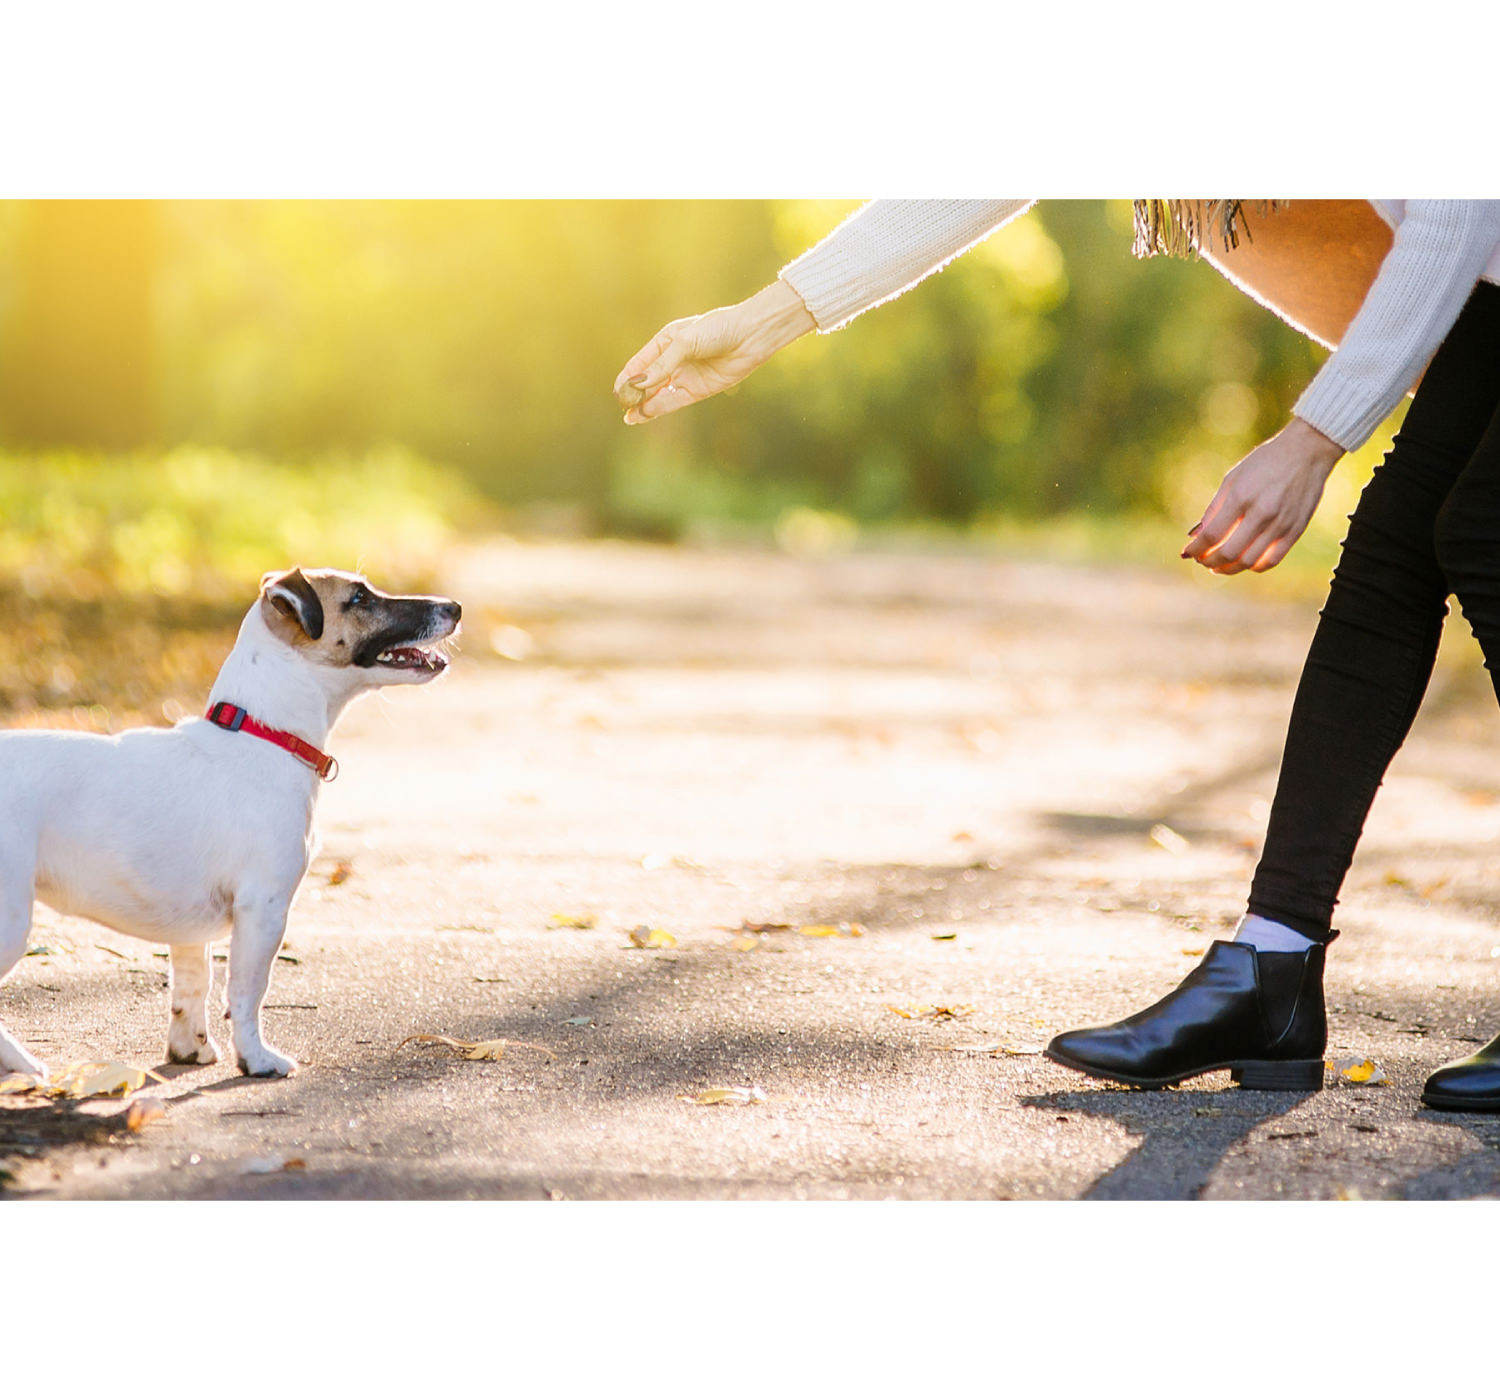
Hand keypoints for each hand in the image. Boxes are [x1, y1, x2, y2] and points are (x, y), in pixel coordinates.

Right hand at [613, 280, 814, 423]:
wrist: (750, 335)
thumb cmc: (718, 329)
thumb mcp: (684, 343)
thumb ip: (661, 365)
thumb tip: (637, 384)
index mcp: (666, 341)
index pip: (640, 363)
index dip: (627, 378)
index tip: (617, 391)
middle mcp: (674, 360)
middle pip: (648, 382)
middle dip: (634, 395)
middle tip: (622, 407)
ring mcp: (686, 376)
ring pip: (659, 394)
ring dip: (644, 405)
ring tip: (630, 416)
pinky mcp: (699, 390)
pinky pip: (675, 401)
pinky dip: (660, 407)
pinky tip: (646, 413)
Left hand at [1181, 418, 1344, 574]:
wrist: (1307, 451)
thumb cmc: (1265, 462)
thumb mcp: (1233, 478)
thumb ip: (1214, 508)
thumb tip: (1197, 536)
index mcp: (1241, 496)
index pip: (1212, 535)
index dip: (1196, 549)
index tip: (1187, 553)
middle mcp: (1262, 513)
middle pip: (1228, 553)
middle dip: (1209, 561)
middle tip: (1201, 560)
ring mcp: (1281, 524)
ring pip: (1249, 562)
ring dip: (1228, 568)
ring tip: (1218, 565)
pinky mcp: (1296, 530)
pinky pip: (1272, 560)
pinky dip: (1253, 567)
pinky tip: (1243, 562)